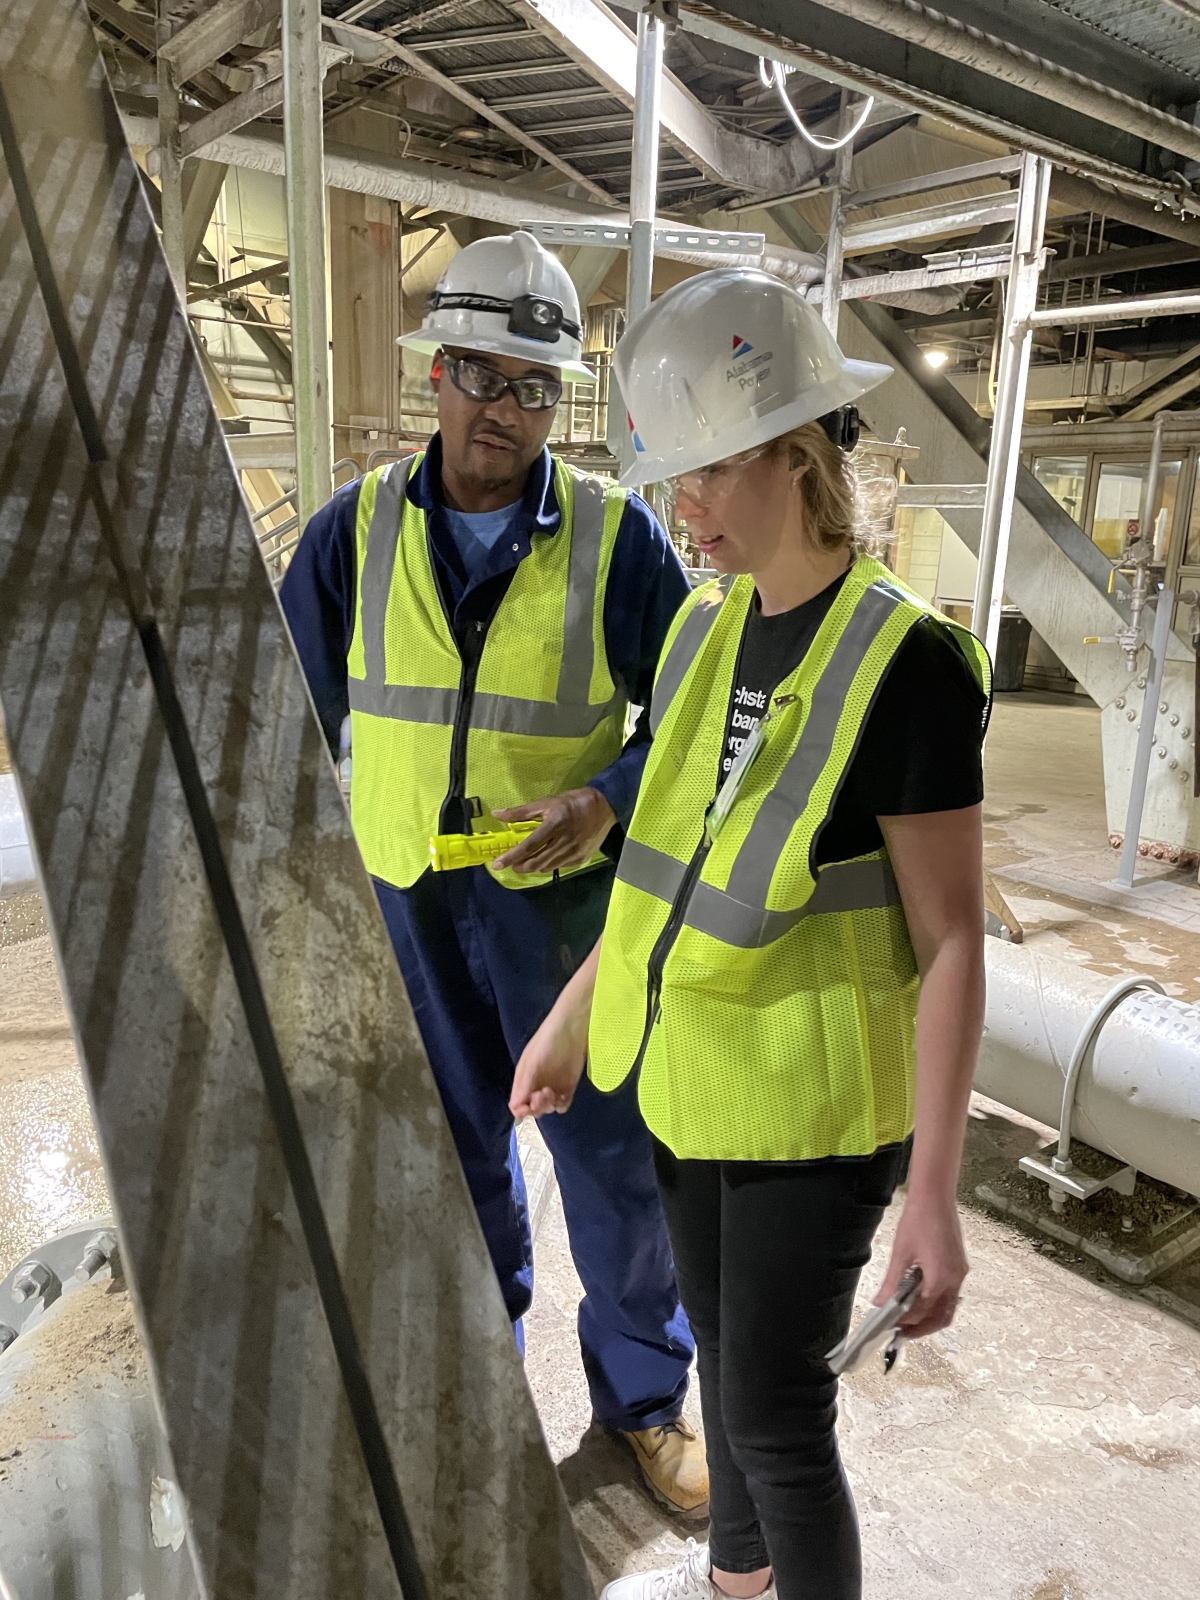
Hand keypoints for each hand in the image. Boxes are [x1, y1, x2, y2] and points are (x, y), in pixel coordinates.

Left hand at [492, 787, 615, 873]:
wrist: (604, 807)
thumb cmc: (572, 803)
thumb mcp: (546, 802)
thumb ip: (520, 812)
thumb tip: (496, 814)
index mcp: (554, 825)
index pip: (528, 846)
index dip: (511, 857)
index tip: (497, 864)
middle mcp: (564, 842)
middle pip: (536, 862)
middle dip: (520, 866)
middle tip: (512, 864)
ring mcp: (573, 852)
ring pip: (546, 867)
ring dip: (533, 866)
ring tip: (527, 860)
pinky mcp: (580, 858)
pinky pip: (558, 866)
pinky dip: (548, 864)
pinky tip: (546, 856)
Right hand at [510, 1003, 588, 1119]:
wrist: (570, 1030)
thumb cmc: (545, 1043)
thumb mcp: (531, 1063)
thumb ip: (524, 1085)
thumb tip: (515, 1109)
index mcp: (524, 1081)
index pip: (518, 1105)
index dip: (522, 1111)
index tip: (529, 1107)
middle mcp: (537, 1086)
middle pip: (533, 1110)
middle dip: (537, 1107)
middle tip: (544, 1093)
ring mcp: (553, 1087)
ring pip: (548, 1109)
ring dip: (549, 1106)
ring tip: (552, 1091)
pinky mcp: (568, 1087)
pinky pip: (563, 1105)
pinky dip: (562, 1105)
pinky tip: (563, 1095)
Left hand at [873, 1190, 967, 1339]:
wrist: (935, 1197)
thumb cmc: (918, 1220)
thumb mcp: (901, 1253)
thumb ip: (891, 1282)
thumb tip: (880, 1303)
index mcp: (939, 1279)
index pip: (922, 1312)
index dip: (906, 1322)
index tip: (891, 1326)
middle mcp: (954, 1280)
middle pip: (942, 1317)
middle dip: (923, 1328)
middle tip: (903, 1333)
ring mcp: (959, 1273)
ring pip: (949, 1307)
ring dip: (931, 1318)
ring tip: (909, 1320)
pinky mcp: (959, 1266)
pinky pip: (951, 1294)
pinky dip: (937, 1303)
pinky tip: (920, 1299)